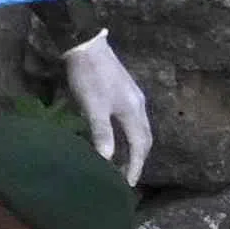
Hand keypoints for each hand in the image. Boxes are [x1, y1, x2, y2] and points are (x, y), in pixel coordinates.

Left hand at [63, 34, 151, 185]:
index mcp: (133, 111)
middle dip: (138, 159)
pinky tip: (116, 137)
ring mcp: (133, 96)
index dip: (135, 167)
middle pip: (144, 139)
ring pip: (139, 128)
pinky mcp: (124, 90)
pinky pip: (132, 120)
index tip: (128, 185)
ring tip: (121, 161)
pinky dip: (128, 135)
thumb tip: (108, 160)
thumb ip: (102, 133)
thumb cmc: (89, 76)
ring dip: (133, 147)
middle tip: (126, 176)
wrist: (85, 43)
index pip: (140, 147)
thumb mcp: (93, 107)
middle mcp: (139, 105)